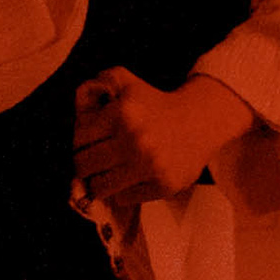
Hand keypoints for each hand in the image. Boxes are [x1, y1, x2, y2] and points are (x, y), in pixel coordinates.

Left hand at [72, 70, 254, 207]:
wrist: (201, 121)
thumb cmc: (156, 104)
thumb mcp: (127, 83)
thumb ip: (100, 81)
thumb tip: (82, 97)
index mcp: (122, 113)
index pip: (79, 140)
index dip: (80, 142)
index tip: (88, 143)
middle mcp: (135, 140)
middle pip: (84, 166)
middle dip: (85, 164)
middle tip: (94, 161)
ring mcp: (150, 166)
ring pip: (100, 187)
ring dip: (100, 182)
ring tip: (108, 174)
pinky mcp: (163, 186)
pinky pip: (124, 198)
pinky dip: (124, 191)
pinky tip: (133, 177)